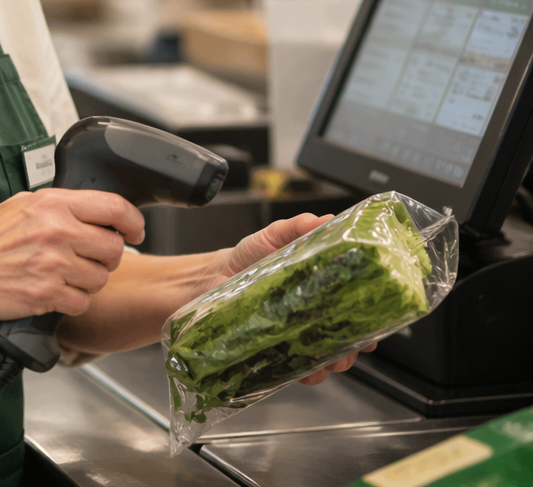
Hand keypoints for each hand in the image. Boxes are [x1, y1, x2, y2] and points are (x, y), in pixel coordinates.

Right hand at [0, 189, 144, 322]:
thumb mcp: (23, 204)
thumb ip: (61, 206)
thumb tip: (96, 212)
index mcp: (53, 204)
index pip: (114, 207)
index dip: (134, 221)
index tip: (136, 230)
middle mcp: (57, 232)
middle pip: (113, 248)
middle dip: (107, 256)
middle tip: (91, 258)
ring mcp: (53, 265)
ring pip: (100, 278)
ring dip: (89, 281)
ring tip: (65, 275)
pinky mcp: (46, 295)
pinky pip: (82, 302)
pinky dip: (73, 301)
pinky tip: (55, 291)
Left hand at [213, 213, 375, 384]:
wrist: (213, 278)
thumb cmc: (247, 257)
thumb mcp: (273, 236)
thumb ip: (297, 228)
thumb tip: (323, 220)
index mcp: (320, 285)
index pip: (356, 301)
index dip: (372, 312)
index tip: (380, 317)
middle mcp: (314, 313)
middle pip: (350, 334)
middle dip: (359, 342)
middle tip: (359, 343)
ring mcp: (298, 334)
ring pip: (331, 355)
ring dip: (338, 361)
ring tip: (334, 358)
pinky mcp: (279, 352)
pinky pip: (301, 369)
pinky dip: (309, 373)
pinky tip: (308, 370)